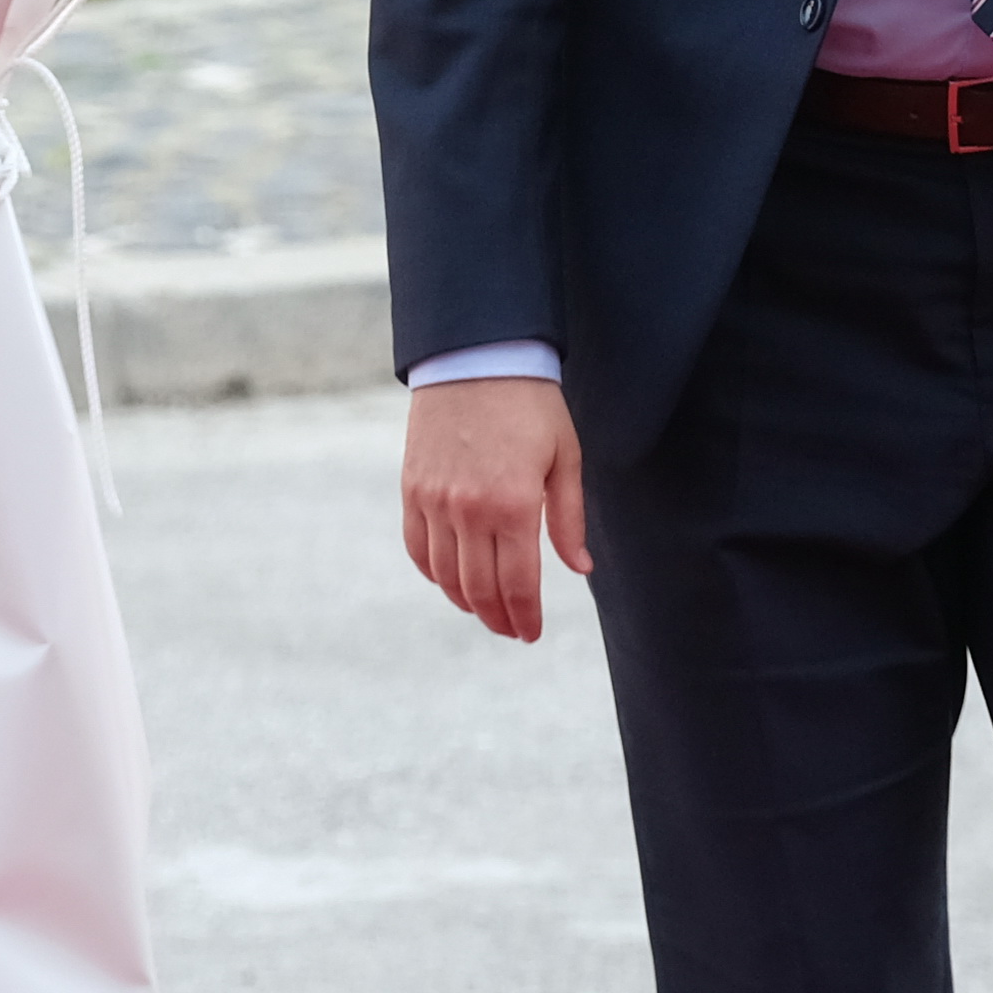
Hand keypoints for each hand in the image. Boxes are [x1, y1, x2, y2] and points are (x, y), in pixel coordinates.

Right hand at [401, 374, 588, 644]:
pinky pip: (416, 546)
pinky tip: (450, 579)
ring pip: (443, 574)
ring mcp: (434, 499)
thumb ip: (568, 519)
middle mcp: (468, 509)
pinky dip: (432, 572)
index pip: (517, 584)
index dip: (525, 618)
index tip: (531, 634)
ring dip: (465, 601)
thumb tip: (580, 568)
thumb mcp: (564, 458)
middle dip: (497, 619)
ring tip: (484, 610)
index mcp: (512, 504)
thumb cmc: (531, 406)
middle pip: (477, 588)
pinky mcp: (412, 487)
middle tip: (512, 631)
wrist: (476, 358)